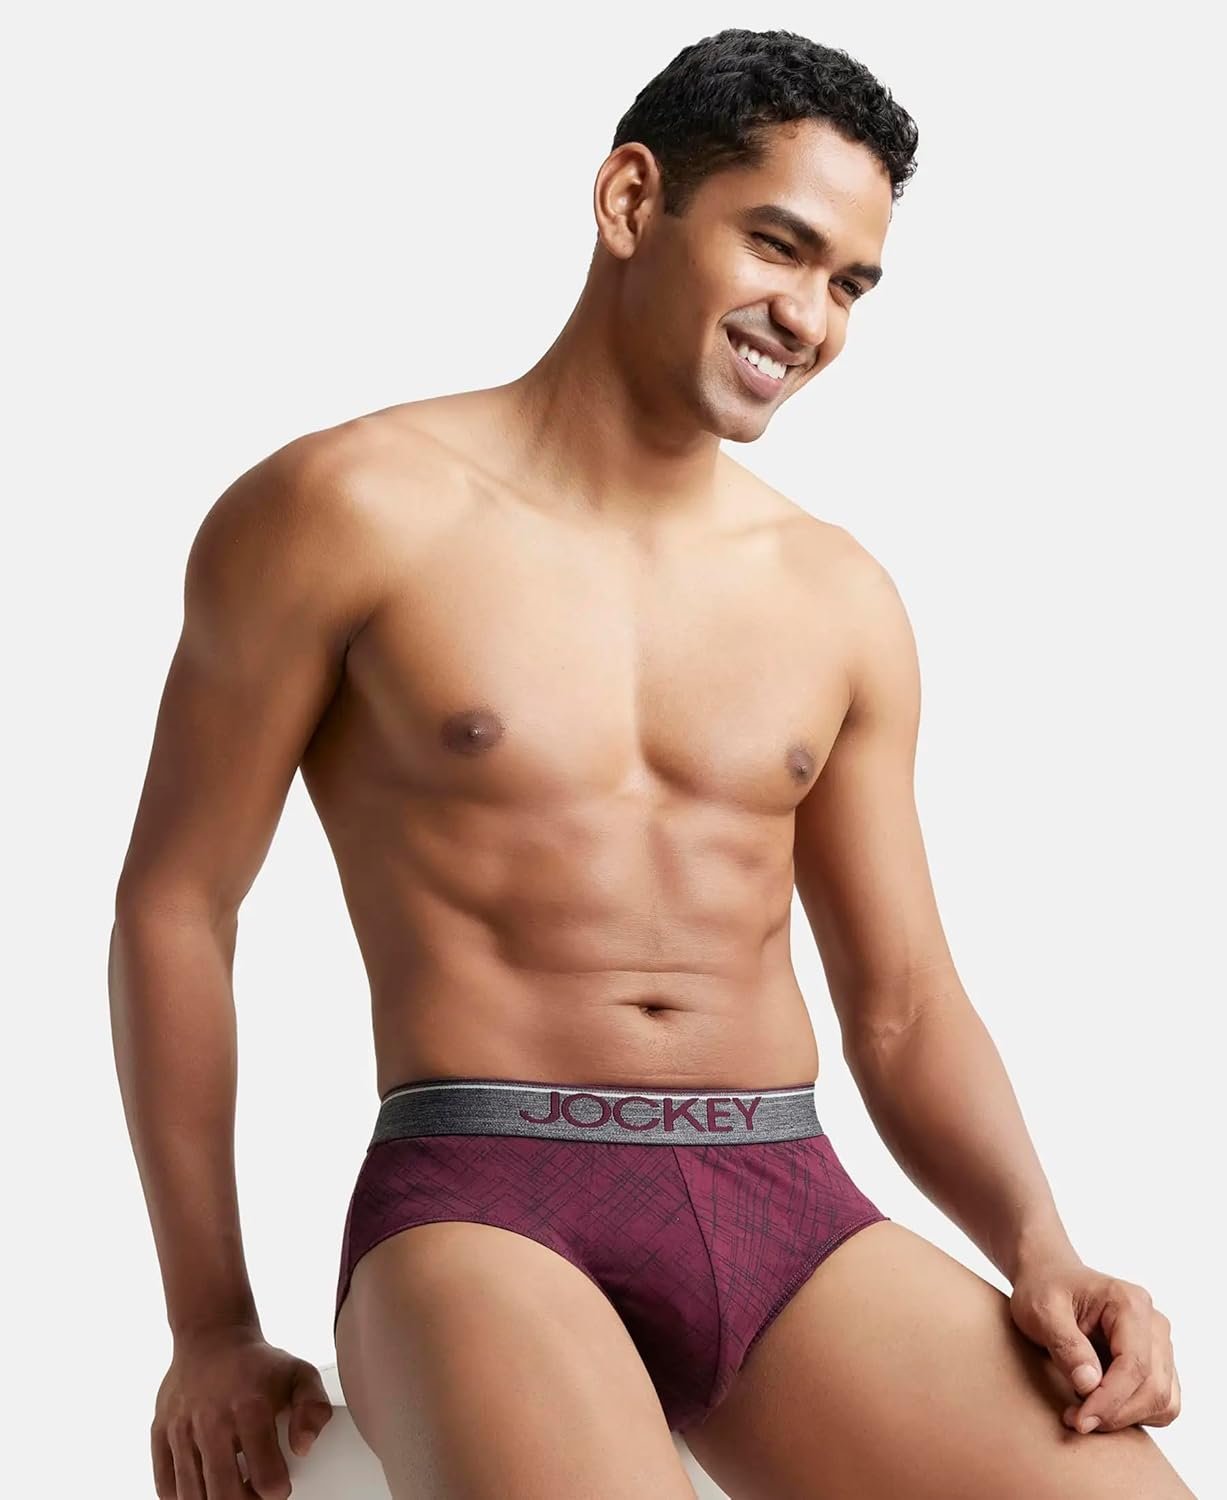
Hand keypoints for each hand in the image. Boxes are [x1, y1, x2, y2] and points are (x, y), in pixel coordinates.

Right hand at [151, 1324, 333, 1497]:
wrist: (212, 1337)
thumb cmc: (258, 1363)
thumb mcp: (299, 1373)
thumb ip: (314, 1408)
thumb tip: (304, 1447)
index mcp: (251, 1407)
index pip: (265, 1476)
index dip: (276, 1490)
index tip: (279, 1484)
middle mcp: (211, 1420)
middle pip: (224, 1495)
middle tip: (254, 1494)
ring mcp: (181, 1428)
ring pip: (192, 1496)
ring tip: (231, 1490)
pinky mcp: (158, 1433)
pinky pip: (165, 1486)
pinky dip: (184, 1497)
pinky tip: (203, 1486)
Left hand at [1009, 1257, 1180, 1434]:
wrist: (1049, 1277)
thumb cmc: (1044, 1289)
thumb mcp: (1041, 1310)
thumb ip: (1066, 1344)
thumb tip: (1089, 1384)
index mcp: (1130, 1303)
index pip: (1134, 1365)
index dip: (1110, 1401)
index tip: (1080, 1420)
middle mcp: (1155, 1323)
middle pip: (1154, 1388)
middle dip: (1115, 1414)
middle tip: (1075, 1420)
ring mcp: (1160, 1344)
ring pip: (1163, 1401)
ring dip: (1126, 1417)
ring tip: (1084, 1410)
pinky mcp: (1157, 1363)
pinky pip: (1162, 1403)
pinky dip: (1135, 1414)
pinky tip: (1101, 1405)